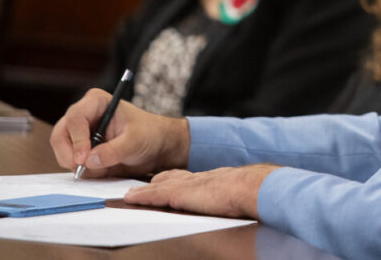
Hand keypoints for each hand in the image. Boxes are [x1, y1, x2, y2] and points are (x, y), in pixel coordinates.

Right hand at [49, 88, 189, 177]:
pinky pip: (70, 162)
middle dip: (69, 155)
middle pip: (60, 135)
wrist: (156, 147)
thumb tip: (89, 161)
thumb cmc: (149, 135)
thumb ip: (113, 151)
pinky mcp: (80, 149)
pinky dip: (83, 171)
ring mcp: (79, 133)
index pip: (75, 117)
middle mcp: (84, 115)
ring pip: (62, 151)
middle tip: (83, 170)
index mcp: (96, 102)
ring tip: (103, 168)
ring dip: (77, 165)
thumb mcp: (135, 142)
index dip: (77, 139)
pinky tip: (103, 170)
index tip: (84, 158)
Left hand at [124, 164, 278, 218]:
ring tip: (130, 194)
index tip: (164, 180)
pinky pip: (155, 194)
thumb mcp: (239, 190)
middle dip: (155, 182)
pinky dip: (142, 196)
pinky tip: (131, 198)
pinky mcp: (180, 194)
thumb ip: (231, 194)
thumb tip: (238, 203)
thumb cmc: (250, 190)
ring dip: (143, 190)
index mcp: (212, 179)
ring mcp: (187, 185)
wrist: (250, 187)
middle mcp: (197, 179)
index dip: (174, 179)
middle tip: (141, 186)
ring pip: (159, 185)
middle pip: (171, 177)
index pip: (188, 177)